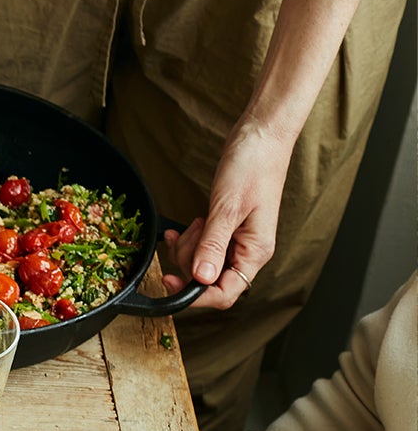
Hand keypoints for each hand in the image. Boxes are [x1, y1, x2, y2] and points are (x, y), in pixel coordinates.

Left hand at [159, 117, 292, 310]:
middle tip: (188, 234)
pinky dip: (188, 239)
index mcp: (256, 252)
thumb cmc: (253, 166)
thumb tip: (202, 278)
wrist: (261, 136)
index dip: (196, 294)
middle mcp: (247, 251)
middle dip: (188, 261)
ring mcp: (236, 240)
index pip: (225, 293)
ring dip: (187, 247)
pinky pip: (201, 246)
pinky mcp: (226, 228)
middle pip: (208, 280)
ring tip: (194, 222)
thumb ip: (213, 245)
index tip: (170, 281)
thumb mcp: (227, 207)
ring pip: (201, 263)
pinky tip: (182, 226)